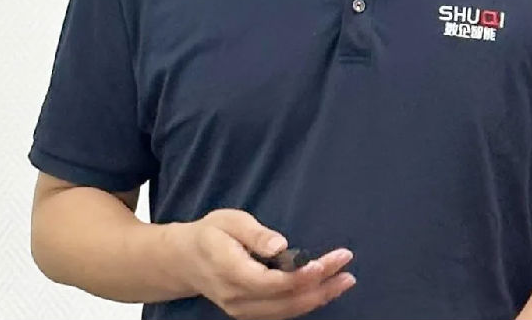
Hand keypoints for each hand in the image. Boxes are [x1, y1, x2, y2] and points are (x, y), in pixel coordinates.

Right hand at [168, 208, 355, 319]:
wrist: (185, 261)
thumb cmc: (210, 234)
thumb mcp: (229, 220)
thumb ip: (254, 233)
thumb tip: (281, 245)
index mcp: (230, 271)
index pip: (271, 282)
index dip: (300, 276)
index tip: (325, 262)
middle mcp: (237, 298)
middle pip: (284, 301)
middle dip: (319, 286)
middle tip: (347, 268)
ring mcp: (242, 310)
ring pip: (285, 312)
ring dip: (317, 297)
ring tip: (344, 281)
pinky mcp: (249, 312)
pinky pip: (280, 313)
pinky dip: (304, 303)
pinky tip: (323, 291)